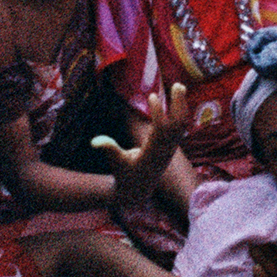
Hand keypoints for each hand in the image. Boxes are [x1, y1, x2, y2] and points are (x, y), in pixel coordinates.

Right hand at [93, 83, 187, 206]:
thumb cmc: (124, 175)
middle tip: (177, 85)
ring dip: (181, 106)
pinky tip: (178, 99)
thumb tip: (95, 140)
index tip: (153, 96)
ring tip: (179, 86)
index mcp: (152, 152)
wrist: (137, 191)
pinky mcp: (171, 147)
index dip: (158, 113)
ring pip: (181, 125)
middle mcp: (165, 150)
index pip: (160, 130)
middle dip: (178, 105)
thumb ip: (108, 149)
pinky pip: (180, 128)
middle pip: (177, 125)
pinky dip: (180, 112)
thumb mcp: (115, 163)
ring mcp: (170, 149)